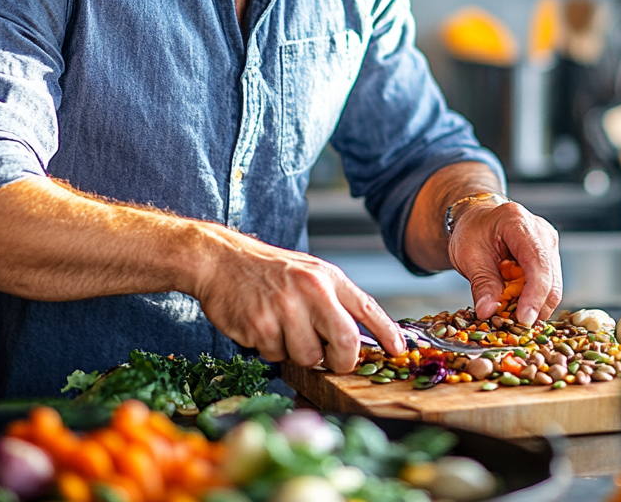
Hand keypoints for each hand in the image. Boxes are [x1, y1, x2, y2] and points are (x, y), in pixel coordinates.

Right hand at [189, 228, 403, 372]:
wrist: (221, 259)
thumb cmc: (268, 272)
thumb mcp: (308, 274)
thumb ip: (333, 301)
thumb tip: (357, 340)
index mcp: (327, 277)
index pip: (367, 307)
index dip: (387, 332)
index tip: (399, 350)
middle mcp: (311, 289)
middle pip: (345, 342)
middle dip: (341, 361)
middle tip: (330, 361)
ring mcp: (285, 307)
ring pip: (308, 357)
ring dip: (297, 354)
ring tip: (282, 329)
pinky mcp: (260, 324)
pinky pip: (275, 356)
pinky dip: (270, 349)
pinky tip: (261, 326)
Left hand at [447, 200, 560, 326]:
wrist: (476, 220)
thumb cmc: (471, 231)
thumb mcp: (468, 256)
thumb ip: (481, 284)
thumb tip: (488, 312)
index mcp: (518, 222)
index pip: (537, 262)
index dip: (534, 295)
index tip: (523, 318)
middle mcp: (541, 231)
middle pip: (551, 278)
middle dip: (535, 306)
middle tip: (513, 325)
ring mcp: (548, 245)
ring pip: (553, 286)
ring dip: (534, 306)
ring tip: (511, 313)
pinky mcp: (550, 258)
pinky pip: (548, 286)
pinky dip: (533, 300)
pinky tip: (516, 303)